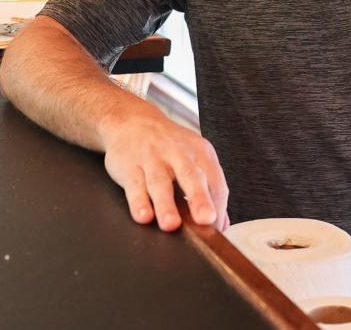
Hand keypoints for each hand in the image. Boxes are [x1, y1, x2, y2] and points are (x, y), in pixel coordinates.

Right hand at [100, 109, 229, 232]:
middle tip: (206, 220)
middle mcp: (178, 153)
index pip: (216, 183)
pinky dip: (138, 201)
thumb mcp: (193, 159)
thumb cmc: (169, 147)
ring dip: (166, 205)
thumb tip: (221, 225)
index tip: (216, 231)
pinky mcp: (129, 165)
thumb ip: (208, 191)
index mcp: (200, 153)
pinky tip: (143, 216)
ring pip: (160, 182)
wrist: (132, 120)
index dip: (218, 209)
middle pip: (191, 177)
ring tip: (171, 224)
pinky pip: (134, 184)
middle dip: (200, 199)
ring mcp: (152, 158)